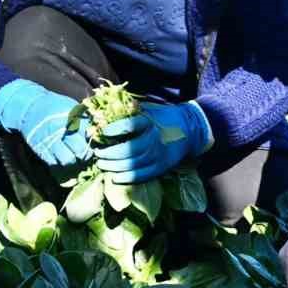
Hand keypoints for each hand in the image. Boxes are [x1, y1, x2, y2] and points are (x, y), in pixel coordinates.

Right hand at [0, 79, 90, 166]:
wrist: (29, 106)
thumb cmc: (54, 105)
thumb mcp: (71, 107)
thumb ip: (84, 118)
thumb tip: (99, 129)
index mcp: (71, 119)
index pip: (88, 137)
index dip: (93, 142)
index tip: (93, 143)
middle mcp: (60, 131)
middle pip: (80, 151)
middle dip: (85, 154)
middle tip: (85, 152)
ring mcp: (49, 142)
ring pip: (67, 161)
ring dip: (73, 160)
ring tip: (74, 156)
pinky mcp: (40, 149)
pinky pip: (54, 163)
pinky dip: (60, 162)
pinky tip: (62, 156)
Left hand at [93, 101, 212, 181]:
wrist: (189, 128)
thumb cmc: (162, 117)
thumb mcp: (147, 109)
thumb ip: (128, 112)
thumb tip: (102, 116)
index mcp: (149, 122)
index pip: (129, 126)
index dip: (114, 130)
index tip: (103, 132)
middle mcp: (154, 138)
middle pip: (128, 149)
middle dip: (109, 153)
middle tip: (97, 153)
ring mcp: (159, 154)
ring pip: (132, 164)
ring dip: (114, 166)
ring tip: (102, 164)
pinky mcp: (162, 166)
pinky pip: (142, 175)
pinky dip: (127, 178)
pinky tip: (115, 177)